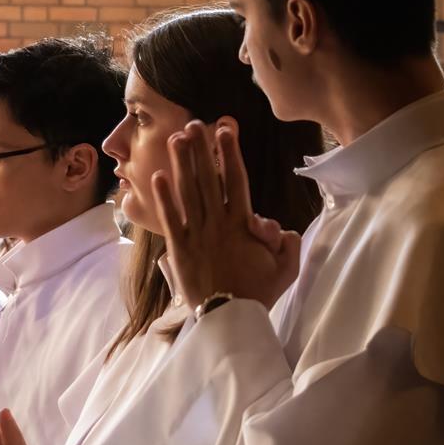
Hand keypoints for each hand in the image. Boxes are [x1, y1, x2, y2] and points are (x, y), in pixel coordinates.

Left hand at [151, 120, 301, 308]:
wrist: (228, 320)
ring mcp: (196, 235)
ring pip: (187, 193)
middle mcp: (217, 224)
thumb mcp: (285, 269)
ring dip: (181, 164)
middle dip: (201, 150)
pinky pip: (169, 218)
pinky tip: (157, 176)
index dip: (229, 154)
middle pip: (207, 179)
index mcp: (242, 225)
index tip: (225, 131)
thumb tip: (277, 226)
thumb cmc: (258, 294)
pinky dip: (163, 197)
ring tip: (176, 139)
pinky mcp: (179, 250)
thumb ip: (286, 243)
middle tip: (194, 124)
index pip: (236, 181)